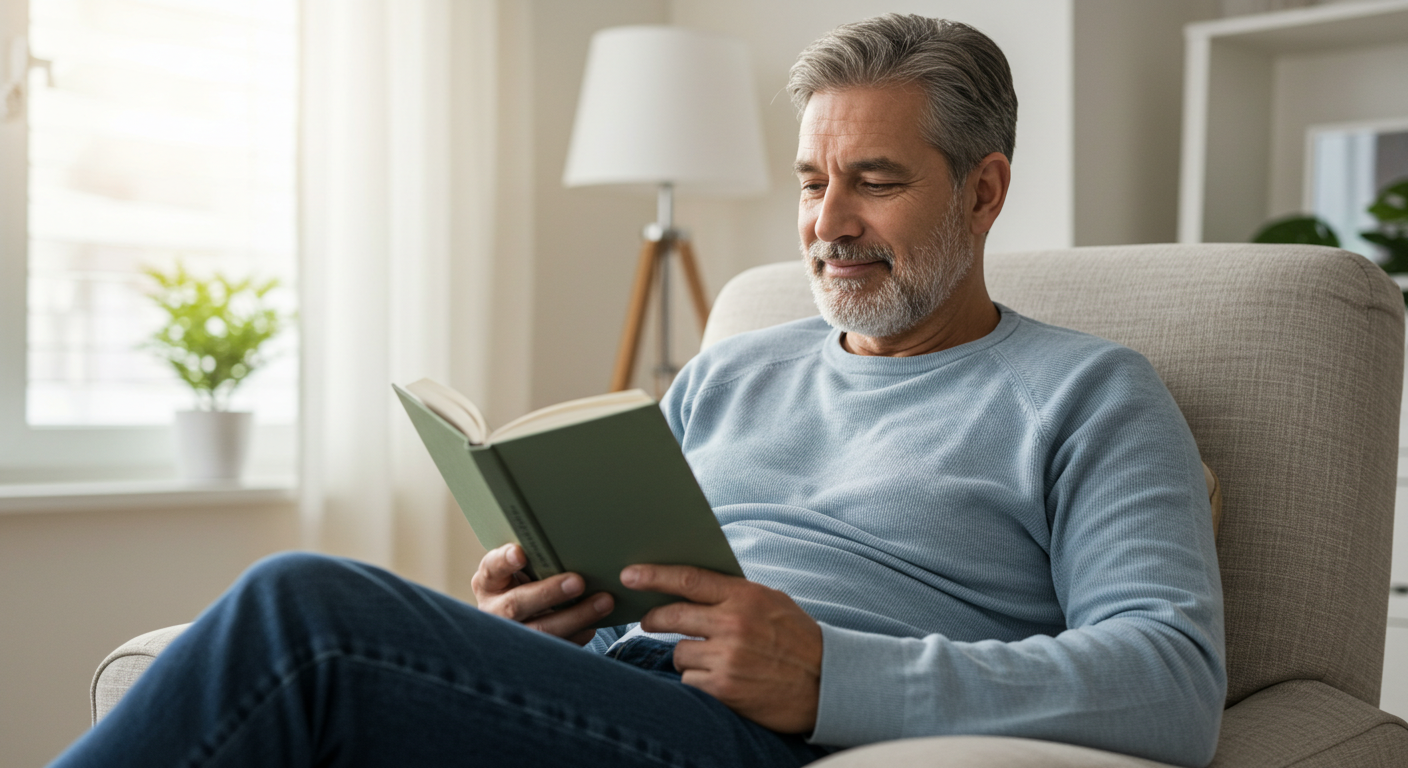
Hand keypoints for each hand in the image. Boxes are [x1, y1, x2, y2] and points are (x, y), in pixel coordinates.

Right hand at [472, 543, 613, 645]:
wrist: (521, 619)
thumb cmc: (526, 584)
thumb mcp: (522, 571)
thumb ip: (535, 560)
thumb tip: (572, 545)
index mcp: (488, 582)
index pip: (492, 568)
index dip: (504, 561)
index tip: (520, 553)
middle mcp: (494, 610)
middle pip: (516, 604)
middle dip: (548, 593)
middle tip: (579, 581)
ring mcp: (510, 636)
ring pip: (540, 631)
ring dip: (574, 617)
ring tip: (603, 603)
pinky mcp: (528, 655)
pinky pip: (554, 648)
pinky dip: (576, 637)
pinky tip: (592, 626)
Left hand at [623, 564, 821, 732]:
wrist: (826, 684)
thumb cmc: (797, 639)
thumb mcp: (771, 602)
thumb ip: (734, 594)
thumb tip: (689, 585)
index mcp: (745, 596)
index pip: (688, 579)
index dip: (653, 576)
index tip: (629, 575)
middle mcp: (733, 624)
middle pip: (671, 615)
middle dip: (653, 618)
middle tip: (648, 620)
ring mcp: (726, 657)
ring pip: (678, 652)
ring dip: (688, 656)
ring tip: (714, 660)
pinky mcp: (722, 689)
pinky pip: (689, 680)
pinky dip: (699, 681)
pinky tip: (722, 681)